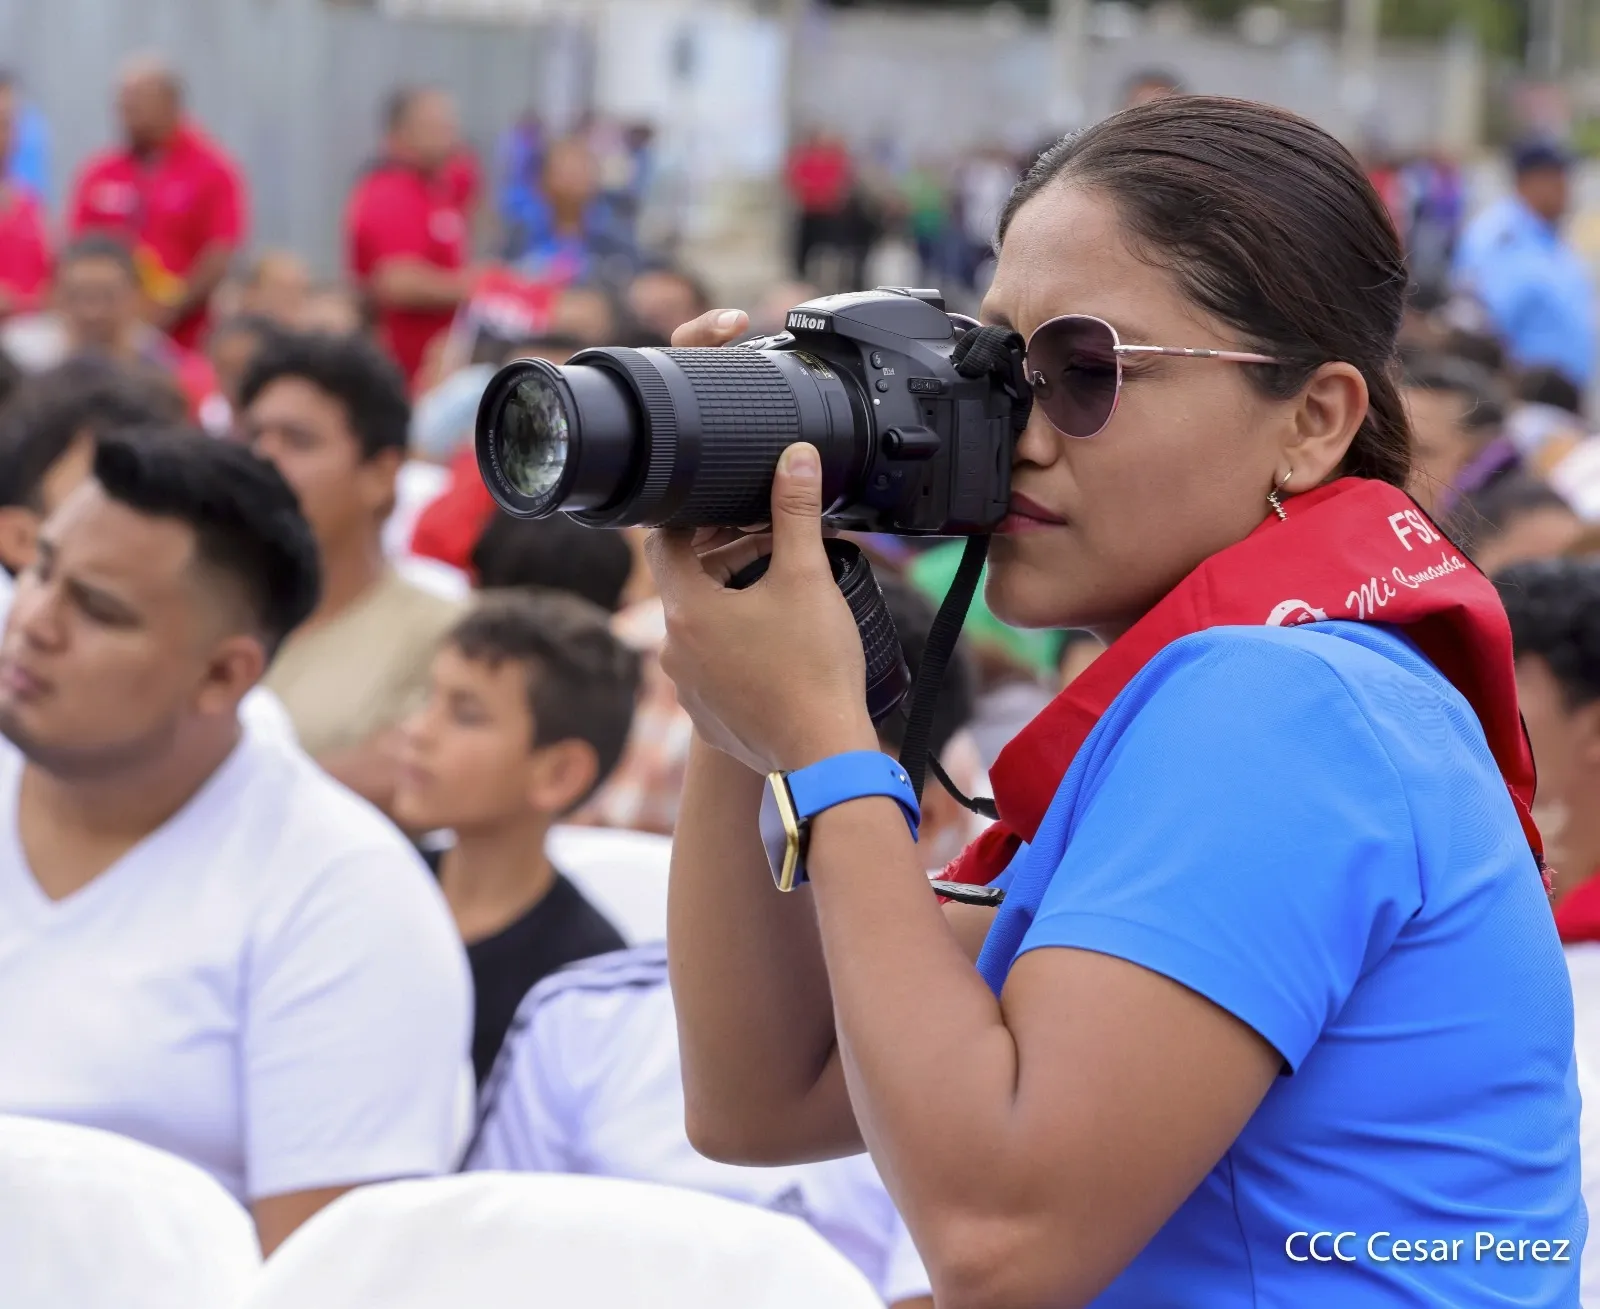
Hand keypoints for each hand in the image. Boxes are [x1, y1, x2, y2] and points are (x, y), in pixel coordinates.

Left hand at [646, 309, 876, 775]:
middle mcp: (673, 650)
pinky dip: (734, 647)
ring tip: (777, 591)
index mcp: (686, 610)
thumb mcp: (807, 577)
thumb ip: (796, 512)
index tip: (724, 507)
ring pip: (698, 628)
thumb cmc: (814, 668)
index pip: (662, 543)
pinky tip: (774, 644)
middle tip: (766, 542)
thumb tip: (796, 457)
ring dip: (729, 603)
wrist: (824, 754)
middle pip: (685, 584)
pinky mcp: (707, 717)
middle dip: (721, 556)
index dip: (692, 518)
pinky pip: (711, 668)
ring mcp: (687, 688)